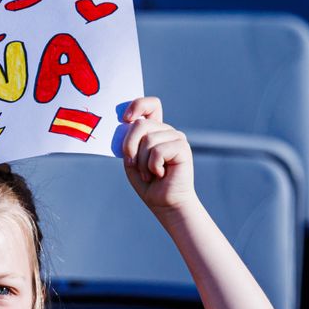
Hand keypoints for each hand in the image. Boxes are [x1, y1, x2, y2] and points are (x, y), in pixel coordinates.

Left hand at [120, 96, 195, 212]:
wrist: (165, 203)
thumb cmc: (147, 183)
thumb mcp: (131, 160)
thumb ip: (128, 142)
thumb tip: (127, 125)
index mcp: (155, 130)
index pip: (151, 105)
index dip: (137, 105)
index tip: (125, 119)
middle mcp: (166, 130)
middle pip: (141, 124)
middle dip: (129, 146)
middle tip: (132, 163)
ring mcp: (176, 137)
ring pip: (148, 139)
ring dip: (142, 162)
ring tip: (148, 173)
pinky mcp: (183, 148)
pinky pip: (158, 151)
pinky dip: (153, 167)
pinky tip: (160, 174)